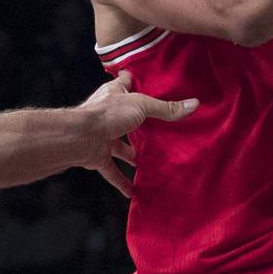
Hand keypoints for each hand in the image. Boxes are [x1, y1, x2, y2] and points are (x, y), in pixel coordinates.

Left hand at [77, 71, 198, 196]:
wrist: (79, 137)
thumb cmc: (106, 114)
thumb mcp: (141, 106)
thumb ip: (166, 109)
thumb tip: (194, 104)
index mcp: (115, 94)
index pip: (126, 82)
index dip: (137, 81)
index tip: (152, 85)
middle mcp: (108, 113)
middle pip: (126, 116)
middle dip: (140, 124)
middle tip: (160, 130)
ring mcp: (102, 135)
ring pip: (120, 146)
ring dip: (132, 154)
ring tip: (150, 161)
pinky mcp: (98, 155)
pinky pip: (112, 170)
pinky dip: (122, 181)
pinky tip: (133, 191)